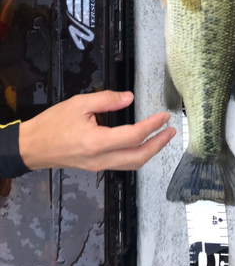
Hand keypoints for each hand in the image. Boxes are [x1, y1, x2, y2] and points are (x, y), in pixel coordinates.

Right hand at [19, 91, 175, 171]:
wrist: (32, 147)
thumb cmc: (52, 124)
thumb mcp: (79, 104)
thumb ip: (106, 100)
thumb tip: (129, 98)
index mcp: (96, 142)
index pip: (133, 136)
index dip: (152, 126)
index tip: (164, 116)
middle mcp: (100, 159)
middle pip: (138, 157)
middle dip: (158, 145)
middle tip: (171, 132)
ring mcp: (99, 166)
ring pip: (132, 164)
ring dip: (150, 152)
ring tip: (162, 138)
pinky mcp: (96, 167)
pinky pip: (123, 164)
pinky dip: (137, 155)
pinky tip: (142, 145)